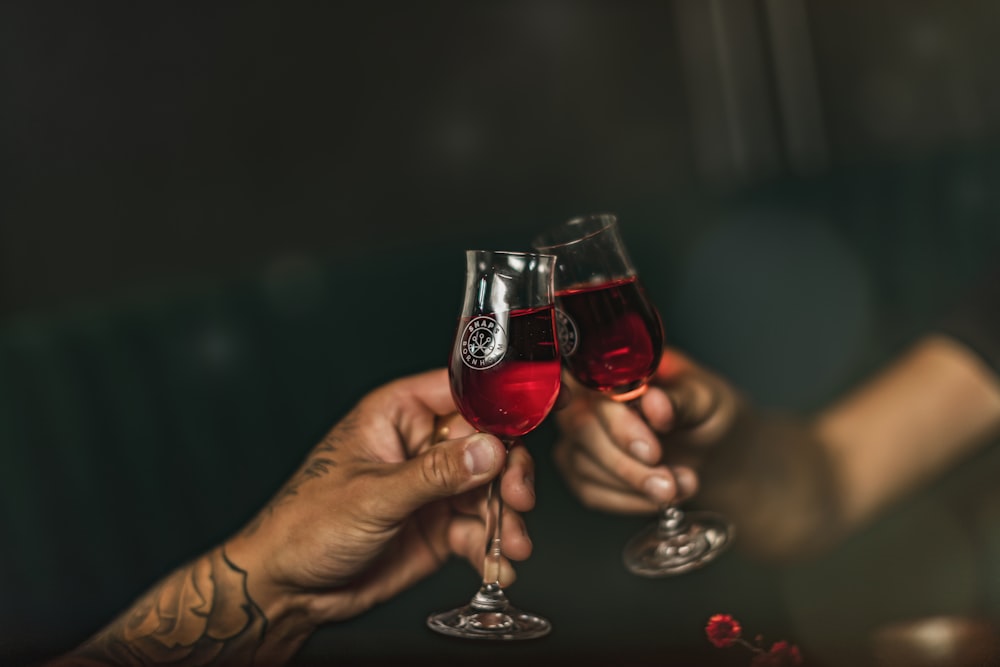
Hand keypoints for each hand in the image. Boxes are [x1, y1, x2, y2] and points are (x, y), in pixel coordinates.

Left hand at [226, 368, 535, 626]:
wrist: (288, 589)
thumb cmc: (306, 524)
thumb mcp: (374, 495)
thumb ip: (436, 474)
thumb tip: (490, 451)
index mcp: (398, 414)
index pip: (462, 395)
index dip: (499, 409)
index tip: (524, 433)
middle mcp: (421, 446)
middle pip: (488, 444)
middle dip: (509, 474)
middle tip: (517, 499)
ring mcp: (433, 487)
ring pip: (491, 490)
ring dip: (508, 518)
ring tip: (512, 546)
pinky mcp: (439, 526)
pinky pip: (480, 530)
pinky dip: (495, 549)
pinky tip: (497, 568)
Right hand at [553, 348, 741, 513]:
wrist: (715, 448)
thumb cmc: (706, 412)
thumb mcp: (706, 399)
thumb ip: (679, 398)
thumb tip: (654, 401)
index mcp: (614, 367)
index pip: (594, 388)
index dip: (618, 423)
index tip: (653, 451)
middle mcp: (587, 397)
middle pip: (582, 429)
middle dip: (627, 464)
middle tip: (669, 483)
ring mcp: (581, 435)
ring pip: (584, 464)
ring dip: (635, 486)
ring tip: (681, 486)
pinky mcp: (582, 469)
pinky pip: (591, 491)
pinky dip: (628, 501)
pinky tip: (659, 497)